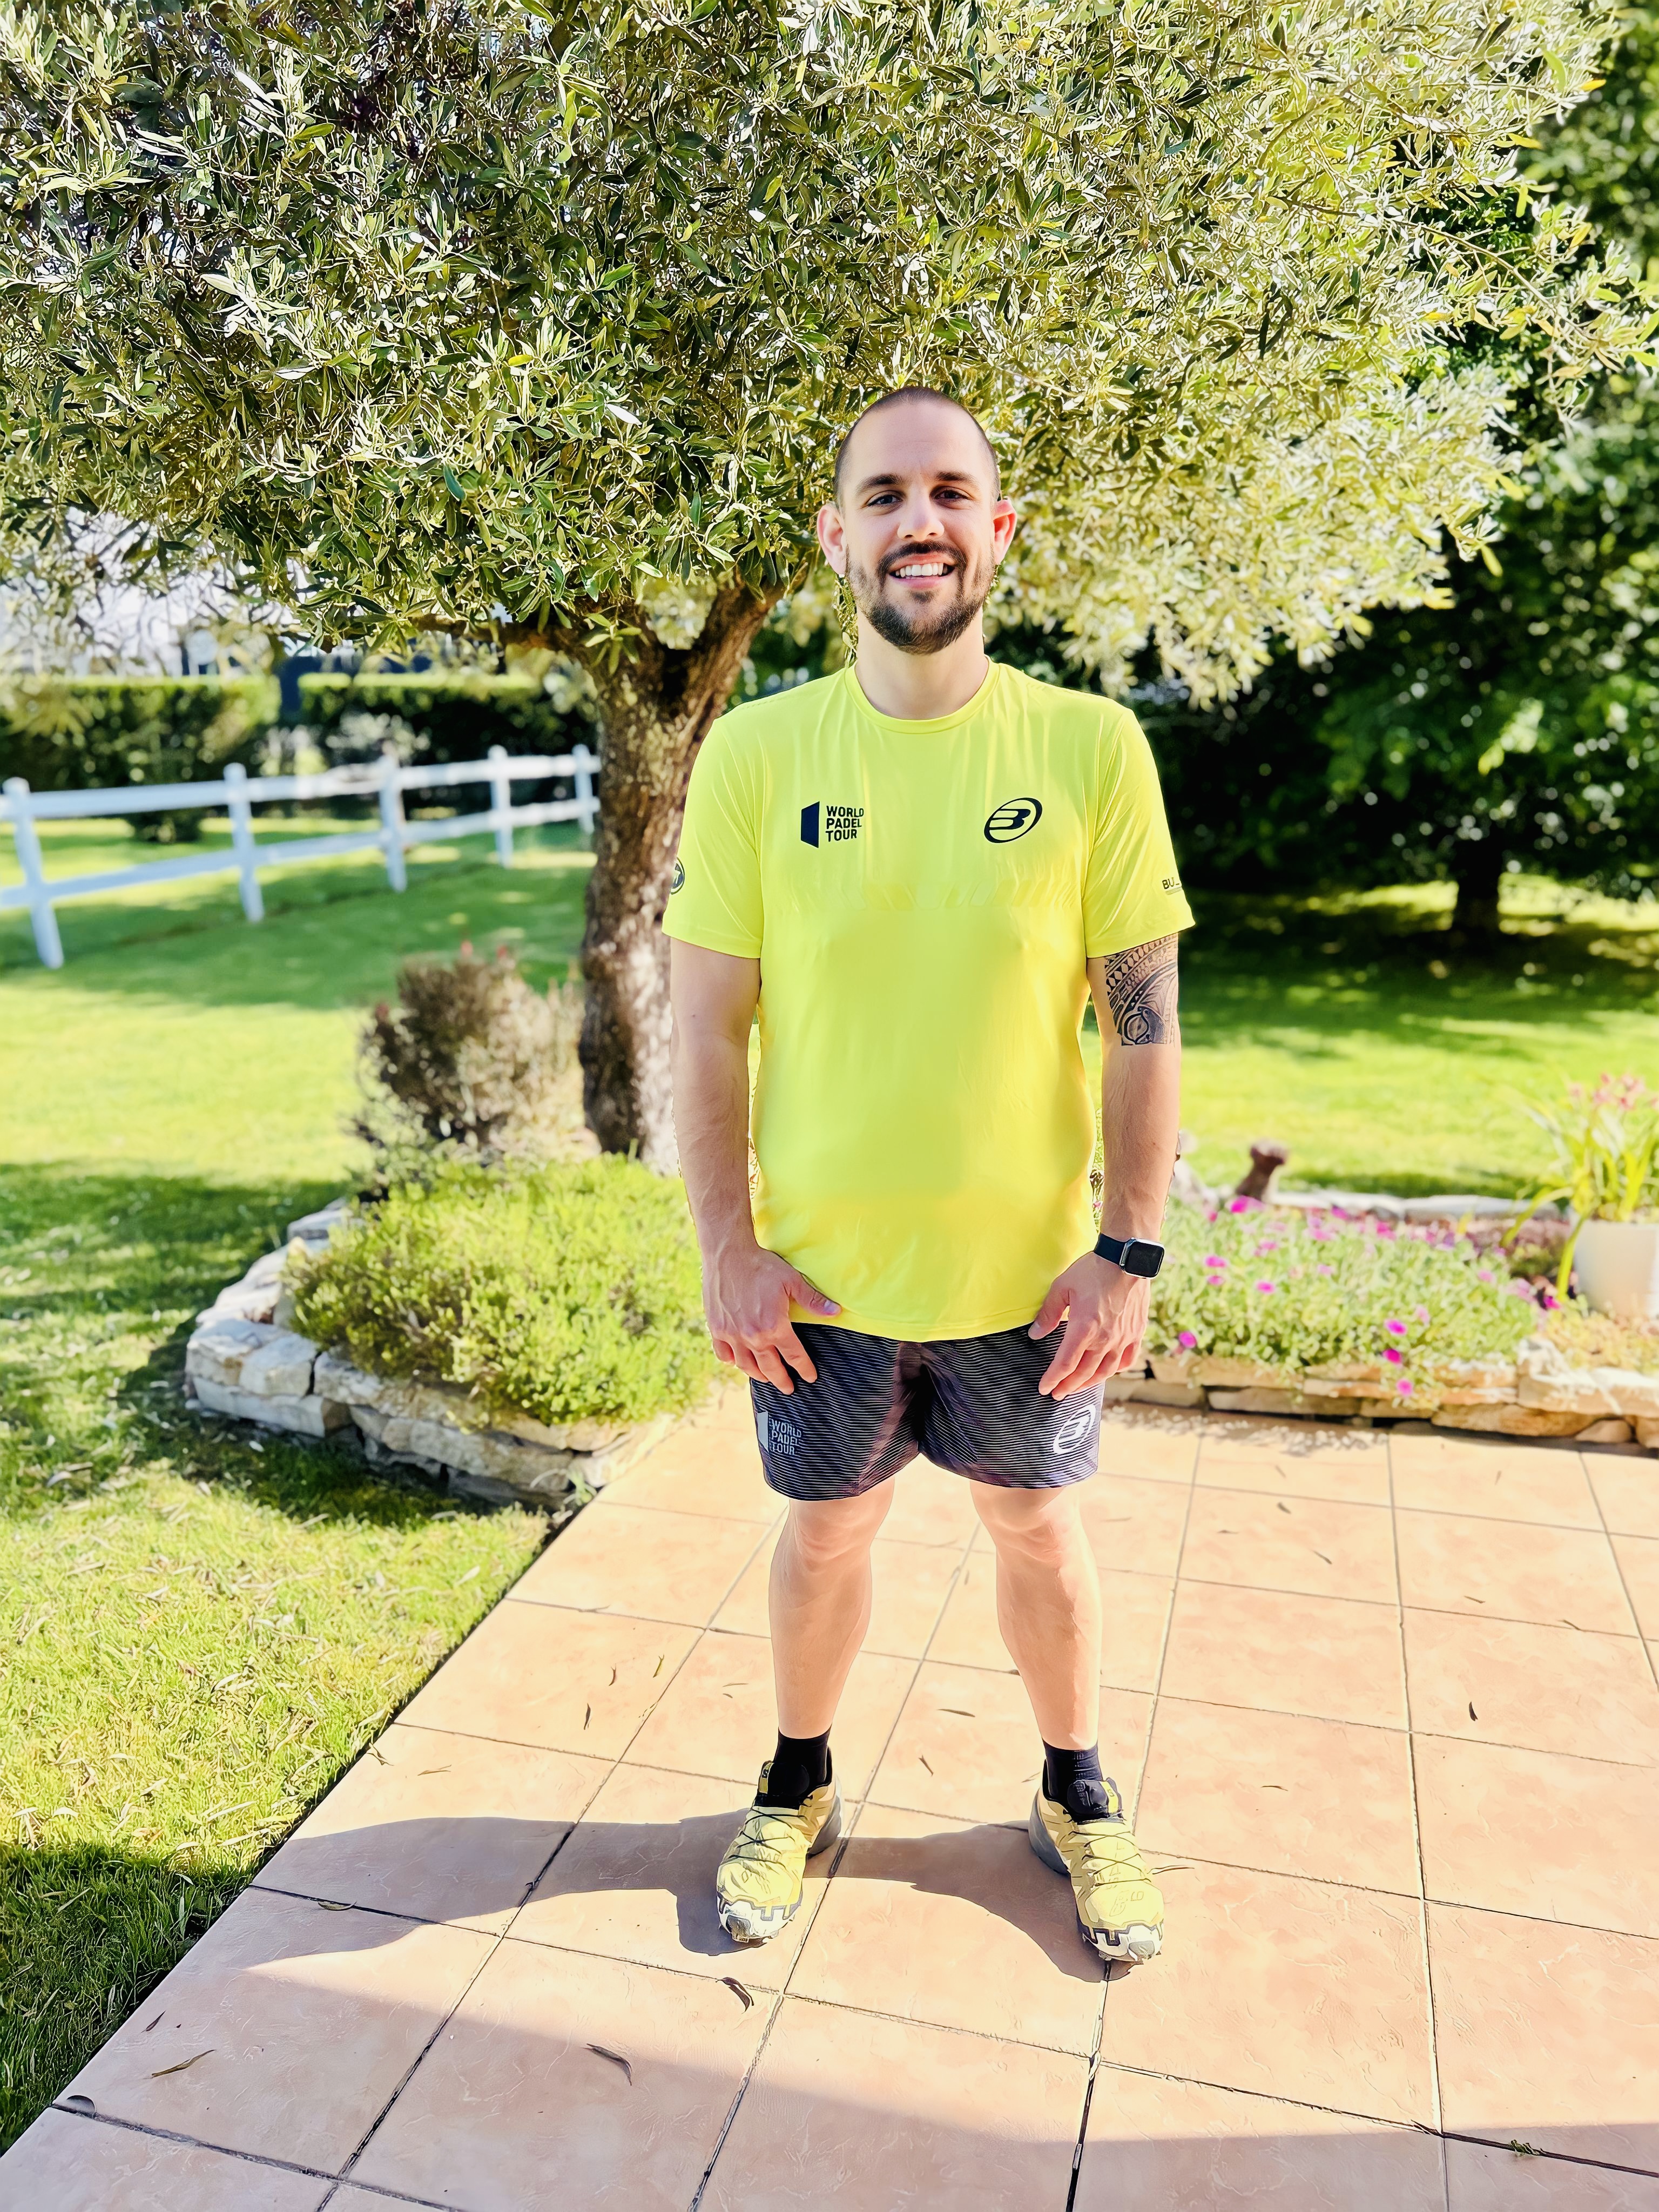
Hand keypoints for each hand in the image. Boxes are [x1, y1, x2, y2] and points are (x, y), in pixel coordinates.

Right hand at [703, 1241, 839, 1393]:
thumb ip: (813, 1300)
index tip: (810, 1377)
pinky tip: (737, 1362)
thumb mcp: (792, 1281)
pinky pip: (723, 1354)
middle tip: (788, 1388)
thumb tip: (836, 1312)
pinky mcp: (716, 1328)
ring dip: (758, 1375)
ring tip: (766, 1378)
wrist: (728, 1254)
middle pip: (770, 1368)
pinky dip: (732, 1361)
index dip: (804, 1368)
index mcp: (774, 1327)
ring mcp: (732, 1335)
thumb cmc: (762, 1266)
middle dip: (781, 1380)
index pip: (794, 1356)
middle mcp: (752, 1336)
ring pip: (746, 1365)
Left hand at [1029, 1252, 1149, 1396]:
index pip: (1065, 1364)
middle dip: (1068, 1386)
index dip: (1053, 1379)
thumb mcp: (1061, 1287)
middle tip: (1058, 1393)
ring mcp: (1123, 1338)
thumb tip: (1035, 1334)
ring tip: (1078, 1387)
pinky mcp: (1136, 1332)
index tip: (1044, 1388)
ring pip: (1105, 1371)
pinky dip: (1115, 1370)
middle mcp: (1105, 1339)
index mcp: (1084, 1328)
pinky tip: (1107, 1372)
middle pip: (1084, 1373)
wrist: (1127, 1258)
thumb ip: (1048, 1314)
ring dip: (1089, 1383)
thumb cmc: (1092, 1270)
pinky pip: (1127, 1360)